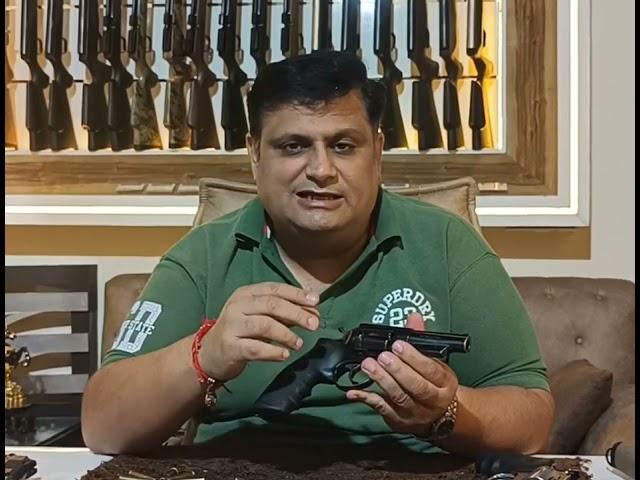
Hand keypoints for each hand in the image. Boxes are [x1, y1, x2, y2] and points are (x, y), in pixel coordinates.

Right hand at [199, 282, 319, 381]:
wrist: (210, 353)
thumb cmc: (241, 332)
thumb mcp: (260, 316)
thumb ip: (284, 313)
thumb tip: (313, 313)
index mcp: (246, 293)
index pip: (274, 289)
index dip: (296, 294)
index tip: (315, 301)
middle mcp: (238, 305)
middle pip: (271, 305)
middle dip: (296, 313)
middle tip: (314, 324)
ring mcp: (232, 325)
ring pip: (264, 324)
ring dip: (286, 334)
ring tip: (299, 343)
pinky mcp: (230, 346)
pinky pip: (255, 348)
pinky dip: (273, 351)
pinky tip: (284, 354)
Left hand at [346, 313, 458, 435]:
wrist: (440, 417)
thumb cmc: (433, 382)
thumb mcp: (434, 361)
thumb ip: (421, 339)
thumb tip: (413, 316)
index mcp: (444, 382)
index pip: (431, 370)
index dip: (414, 358)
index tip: (398, 345)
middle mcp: (433, 400)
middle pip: (416, 386)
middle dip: (398, 370)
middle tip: (382, 356)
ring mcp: (415, 413)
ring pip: (398, 397)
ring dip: (382, 381)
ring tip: (368, 365)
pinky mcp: (398, 421)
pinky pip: (381, 409)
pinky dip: (366, 399)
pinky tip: (354, 391)